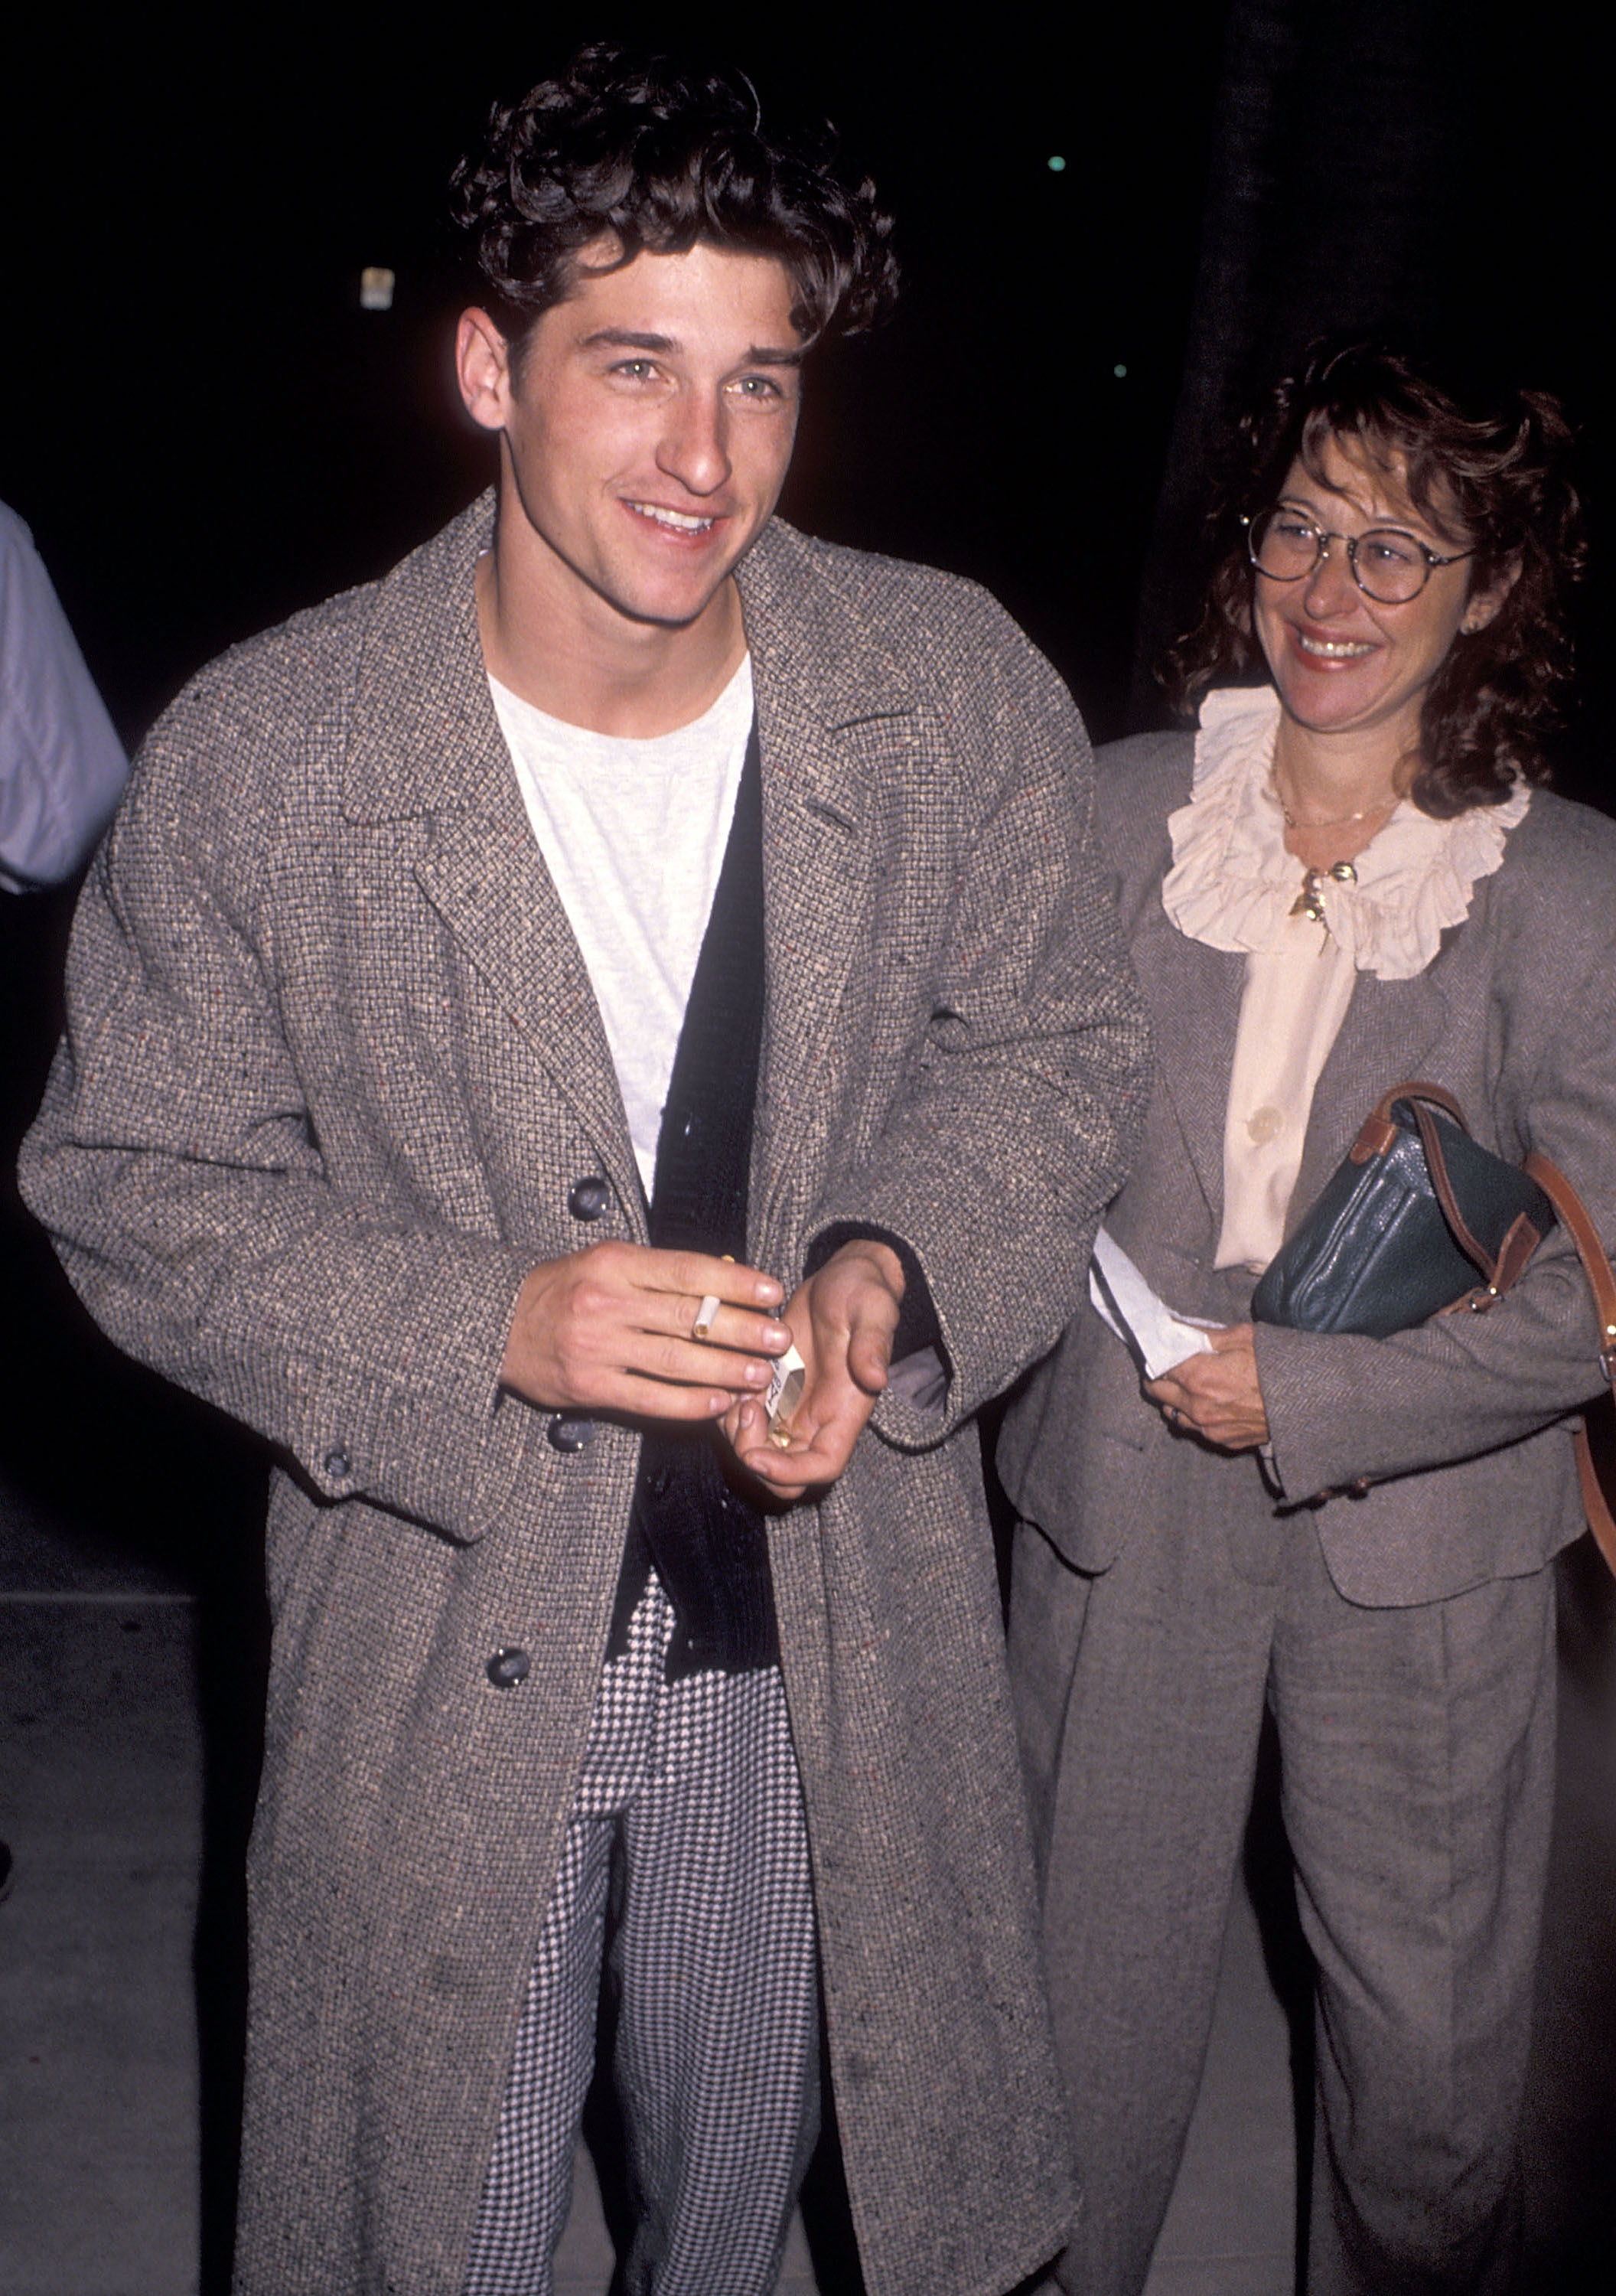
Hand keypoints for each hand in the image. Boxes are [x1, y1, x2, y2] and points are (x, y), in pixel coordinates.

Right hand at [500, 1243, 788, 1420]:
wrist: (496, 1324)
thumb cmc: (562, 1289)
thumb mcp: (604, 1262)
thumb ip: (657, 1271)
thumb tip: (725, 1276)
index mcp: (615, 1262)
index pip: (689, 1270)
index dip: (736, 1281)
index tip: (772, 1291)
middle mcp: (608, 1301)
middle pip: (690, 1317)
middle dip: (743, 1329)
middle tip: (779, 1338)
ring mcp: (598, 1346)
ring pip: (676, 1360)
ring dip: (726, 1370)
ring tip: (760, 1375)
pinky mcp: (589, 1386)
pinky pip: (650, 1398)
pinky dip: (689, 1403)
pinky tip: (719, 1403)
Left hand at [727, 1239, 904, 1500]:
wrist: (843, 1278)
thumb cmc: (863, 1293)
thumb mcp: (873, 1311)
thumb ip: (873, 1345)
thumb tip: (876, 1377)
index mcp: (845, 1410)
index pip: (822, 1466)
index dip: (788, 1472)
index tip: (756, 1456)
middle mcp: (817, 1418)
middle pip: (782, 1471)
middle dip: (754, 1455)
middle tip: (745, 1408)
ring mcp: (791, 1406)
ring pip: (756, 1448)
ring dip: (736, 1432)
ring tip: (736, 1388)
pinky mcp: (770, 1388)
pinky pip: (741, 1417)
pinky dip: (727, 1408)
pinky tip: (726, 1376)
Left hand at [1145, 1323, 1269, 1451]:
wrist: (1308, 1403)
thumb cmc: (1277, 1365)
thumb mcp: (1242, 1337)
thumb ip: (1204, 1334)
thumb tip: (1176, 1327)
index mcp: (1197, 1376)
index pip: (1157, 1365)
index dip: (1157, 1355)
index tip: (1160, 1349)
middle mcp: (1196, 1405)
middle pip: (1157, 1391)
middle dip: (1160, 1377)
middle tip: (1171, 1366)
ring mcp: (1208, 1427)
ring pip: (1172, 1413)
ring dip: (1174, 1399)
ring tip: (1189, 1387)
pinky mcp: (1222, 1441)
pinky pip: (1195, 1428)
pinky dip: (1194, 1416)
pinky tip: (1209, 1404)